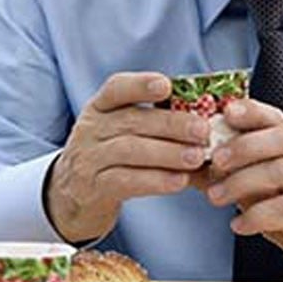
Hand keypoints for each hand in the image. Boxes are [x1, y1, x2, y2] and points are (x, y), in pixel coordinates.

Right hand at [45, 72, 209, 242]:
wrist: (73, 196)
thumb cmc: (112, 157)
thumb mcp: (122, 132)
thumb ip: (156, 124)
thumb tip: (209, 121)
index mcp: (101, 107)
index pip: (116, 88)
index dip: (141, 85)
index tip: (167, 86)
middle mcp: (91, 129)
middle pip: (132, 121)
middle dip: (171, 124)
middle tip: (203, 130)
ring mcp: (89, 159)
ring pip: (130, 151)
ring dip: (168, 153)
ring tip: (198, 157)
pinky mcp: (94, 188)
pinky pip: (126, 181)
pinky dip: (156, 180)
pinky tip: (180, 180)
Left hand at [204, 100, 282, 281]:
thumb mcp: (259, 186)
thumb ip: (227, 173)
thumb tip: (184, 165)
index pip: (276, 119)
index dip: (252, 111)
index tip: (225, 112)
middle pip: (281, 139)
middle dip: (244, 145)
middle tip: (214, 160)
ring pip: (281, 172)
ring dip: (242, 181)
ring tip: (215, 197)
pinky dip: (257, 216)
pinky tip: (237, 225)